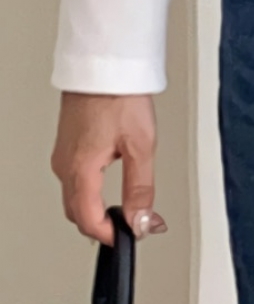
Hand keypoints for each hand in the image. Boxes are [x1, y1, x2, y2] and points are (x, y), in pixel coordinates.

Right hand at [51, 93, 165, 245]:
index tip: (132, 238)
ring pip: (74, 200)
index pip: (88, 220)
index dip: (111, 236)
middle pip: (78, 214)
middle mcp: (65, 164)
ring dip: (97, 214)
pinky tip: (111, 196)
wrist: (103, 66)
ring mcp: (63, 156)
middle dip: (104, 228)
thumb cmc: (119, 98)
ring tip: (128, 215)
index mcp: (81, 169)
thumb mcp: (141, 149)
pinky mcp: (67, 148)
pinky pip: (74, 183)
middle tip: (135, 229)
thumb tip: (141, 221)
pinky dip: (92, 197)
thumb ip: (140, 190)